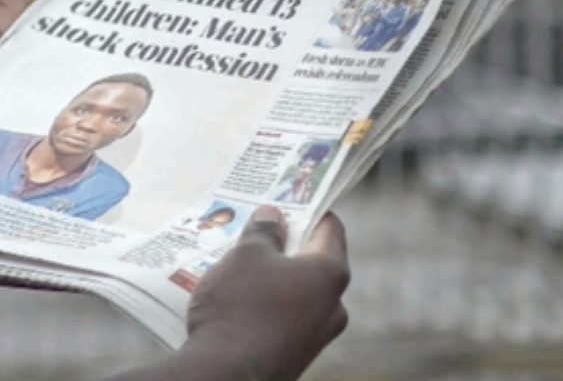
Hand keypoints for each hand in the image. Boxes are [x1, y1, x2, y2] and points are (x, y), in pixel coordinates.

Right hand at [181, 208, 350, 380]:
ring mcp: (317, 335)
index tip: (287, 199)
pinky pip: (287, 318)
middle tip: (256, 231)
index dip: (309, 209)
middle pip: (314, 262)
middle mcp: (334, 306)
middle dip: (286, 246)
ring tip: (239, 266)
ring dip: (274, 277)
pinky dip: (269, 304)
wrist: (228, 374)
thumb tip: (274, 217)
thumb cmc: (241, 305)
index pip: (331, 229)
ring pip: (298, 293)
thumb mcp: (246, 255)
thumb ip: (264, 232)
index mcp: (330, 274)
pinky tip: (239, 301)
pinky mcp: (297, 355)